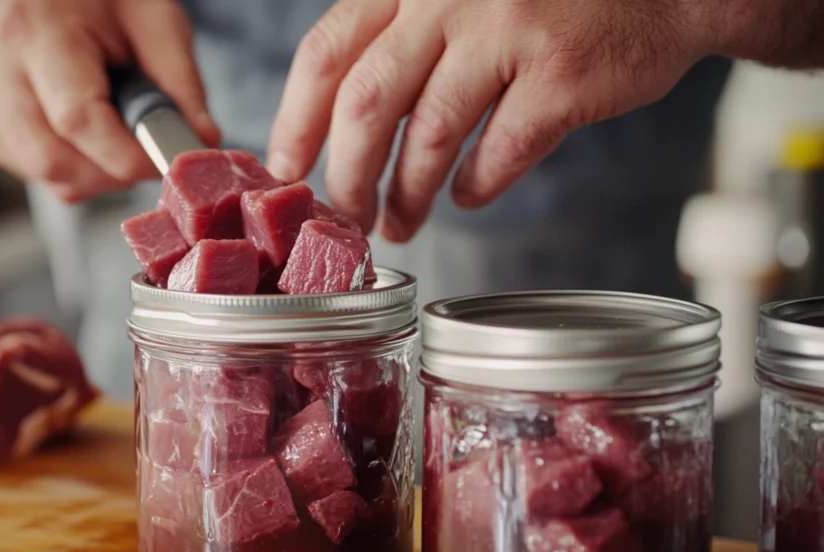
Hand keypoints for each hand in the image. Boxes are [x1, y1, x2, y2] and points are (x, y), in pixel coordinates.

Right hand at [0, 0, 219, 201]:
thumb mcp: (152, 20)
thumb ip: (180, 84)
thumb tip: (200, 144)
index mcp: (34, 32)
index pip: (77, 120)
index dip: (128, 156)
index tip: (167, 162)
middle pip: (54, 163)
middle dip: (113, 173)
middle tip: (144, 152)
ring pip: (45, 176)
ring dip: (94, 172)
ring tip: (111, 127)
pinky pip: (30, 171)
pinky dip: (69, 165)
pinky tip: (80, 129)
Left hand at [266, 0, 713, 240]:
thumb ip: (402, 35)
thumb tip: (340, 123)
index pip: (326, 53)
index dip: (296, 121)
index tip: (286, 171)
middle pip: (365, 103)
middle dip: (347, 175)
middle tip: (346, 216)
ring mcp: (506, 32)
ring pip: (428, 136)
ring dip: (406, 194)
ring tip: (401, 225)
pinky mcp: (560, 74)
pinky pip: (498, 153)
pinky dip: (476, 186)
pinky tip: (469, 196)